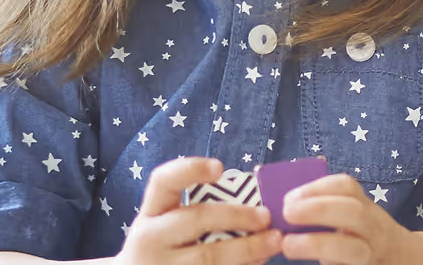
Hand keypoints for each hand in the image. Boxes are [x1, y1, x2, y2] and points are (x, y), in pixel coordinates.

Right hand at [115, 157, 282, 264]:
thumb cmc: (161, 253)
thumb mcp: (163, 229)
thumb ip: (194, 212)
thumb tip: (252, 197)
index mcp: (149, 215)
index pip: (163, 181)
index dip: (191, 168)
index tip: (220, 167)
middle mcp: (149, 239)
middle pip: (196, 218)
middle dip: (236, 215)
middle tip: (266, 215)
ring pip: (208, 256)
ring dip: (247, 248)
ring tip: (274, 242)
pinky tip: (256, 263)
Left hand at [280, 173, 422, 264]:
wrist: (401, 259)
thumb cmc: (361, 232)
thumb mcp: (350, 212)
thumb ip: (324, 205)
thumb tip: (281, 202)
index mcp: (364, 205)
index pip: (346, 187)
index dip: (316, 188)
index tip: (289, 197)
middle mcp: (373, 227)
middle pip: (353, 213)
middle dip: (318, 210)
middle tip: (287, 213)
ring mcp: (372, 253)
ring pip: (352, 249)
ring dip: (317, 244)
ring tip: (288, 245)